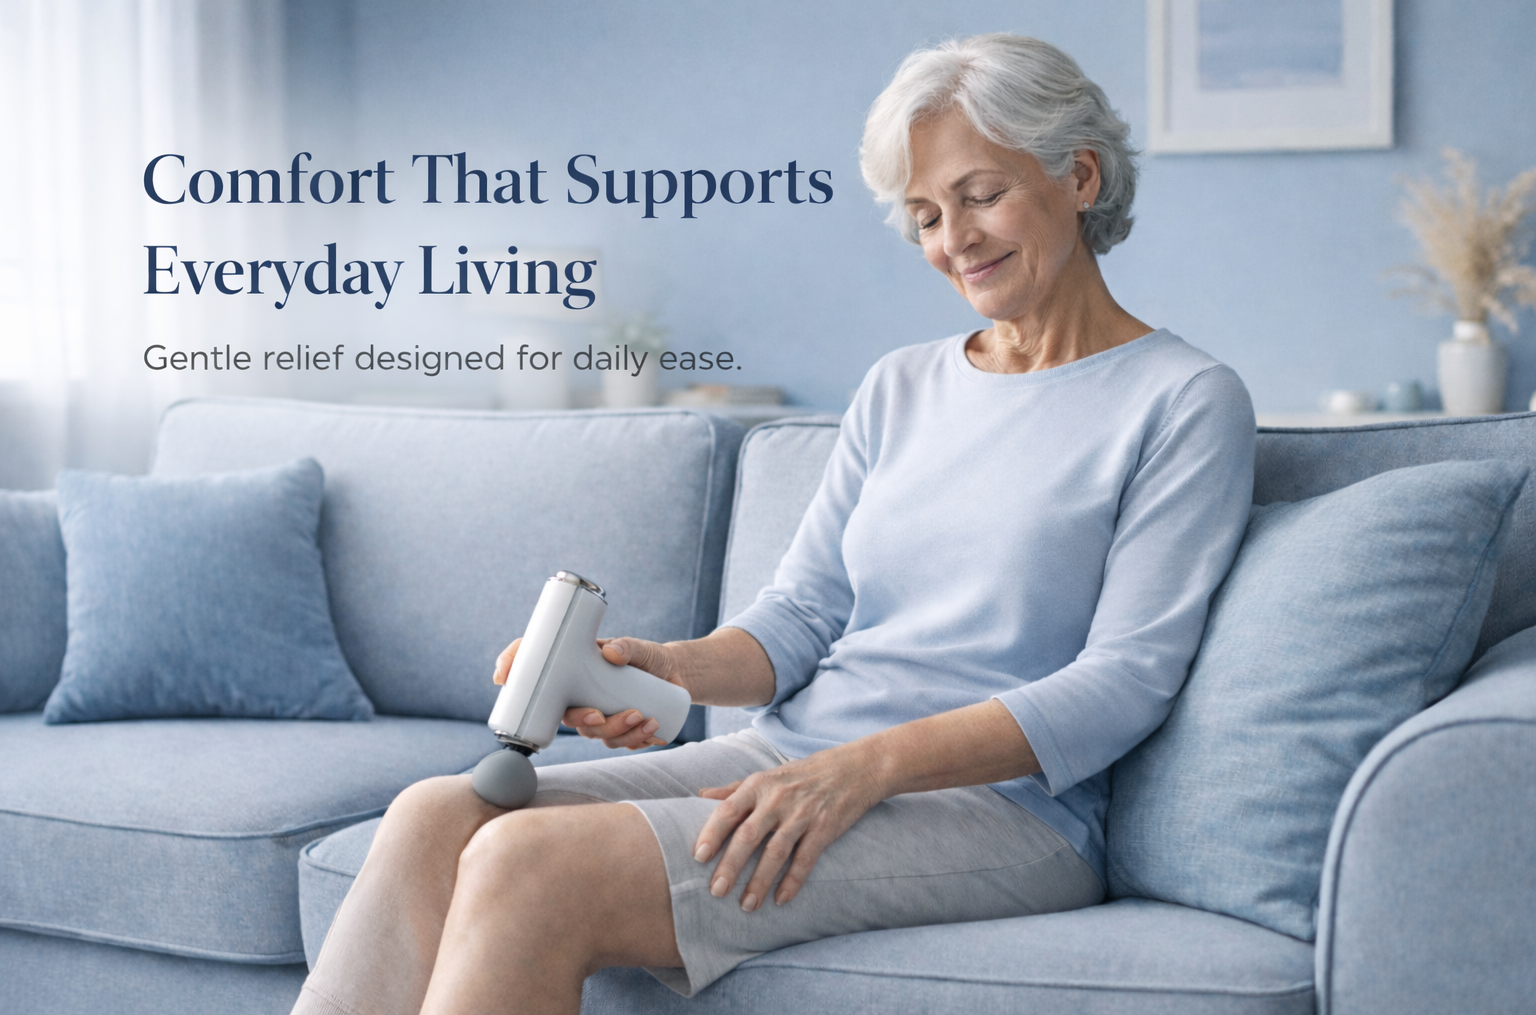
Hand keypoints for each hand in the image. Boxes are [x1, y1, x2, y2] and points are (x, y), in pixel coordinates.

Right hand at [491, 636, 680, 749]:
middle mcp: (580, 697)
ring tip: (643, 718)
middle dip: (584, 721)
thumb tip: (609, 653)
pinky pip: (620, 744)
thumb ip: (627, 646)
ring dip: (617, 732)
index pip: (537, 678)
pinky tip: (652, 730)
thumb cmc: (646, 657)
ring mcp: (599, 716)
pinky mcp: (619, 730)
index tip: (507, 679)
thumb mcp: (639, 647)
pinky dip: (636, 740)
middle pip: (568, 717)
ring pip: (596, 734)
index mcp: (574, 674)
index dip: (517, 678)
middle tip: (603, 715)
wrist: (673, 673)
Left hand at [692, 744, 885, 911]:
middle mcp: (778, 799)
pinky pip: (806, 859)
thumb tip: (699, 795)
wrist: (852, 769)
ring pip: (776, 852)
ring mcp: (802, 815)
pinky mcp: (824, 829)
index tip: (698, 857)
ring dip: (760, 881)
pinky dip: (793, 881)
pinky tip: (781, 899)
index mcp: (759, 785)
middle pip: (748, 835)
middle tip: (716, 891)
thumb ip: (733, 789)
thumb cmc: (801, 775)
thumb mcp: (766, 776)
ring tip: (746, 905)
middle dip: (731, 865)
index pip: (729, 810)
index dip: (712, 833)